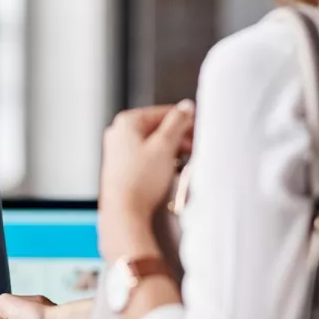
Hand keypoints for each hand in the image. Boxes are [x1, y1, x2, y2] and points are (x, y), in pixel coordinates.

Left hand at [98, 101, 194, 262]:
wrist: (124, 211)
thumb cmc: (139, 181)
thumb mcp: (165, 146)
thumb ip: (177, 123)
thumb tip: (185, 108)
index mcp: (127, 122)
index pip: (163, 112)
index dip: (185, 120)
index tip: (199, 127)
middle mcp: (119, 134)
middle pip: (158, 128)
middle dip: (180, 137)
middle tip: (196, 146)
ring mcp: (119, 151)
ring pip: (154, 143)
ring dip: (173, 149)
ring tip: (188, 160)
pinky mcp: (123, 167)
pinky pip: (147, 157)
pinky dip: (162, 160)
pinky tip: (173, 169)